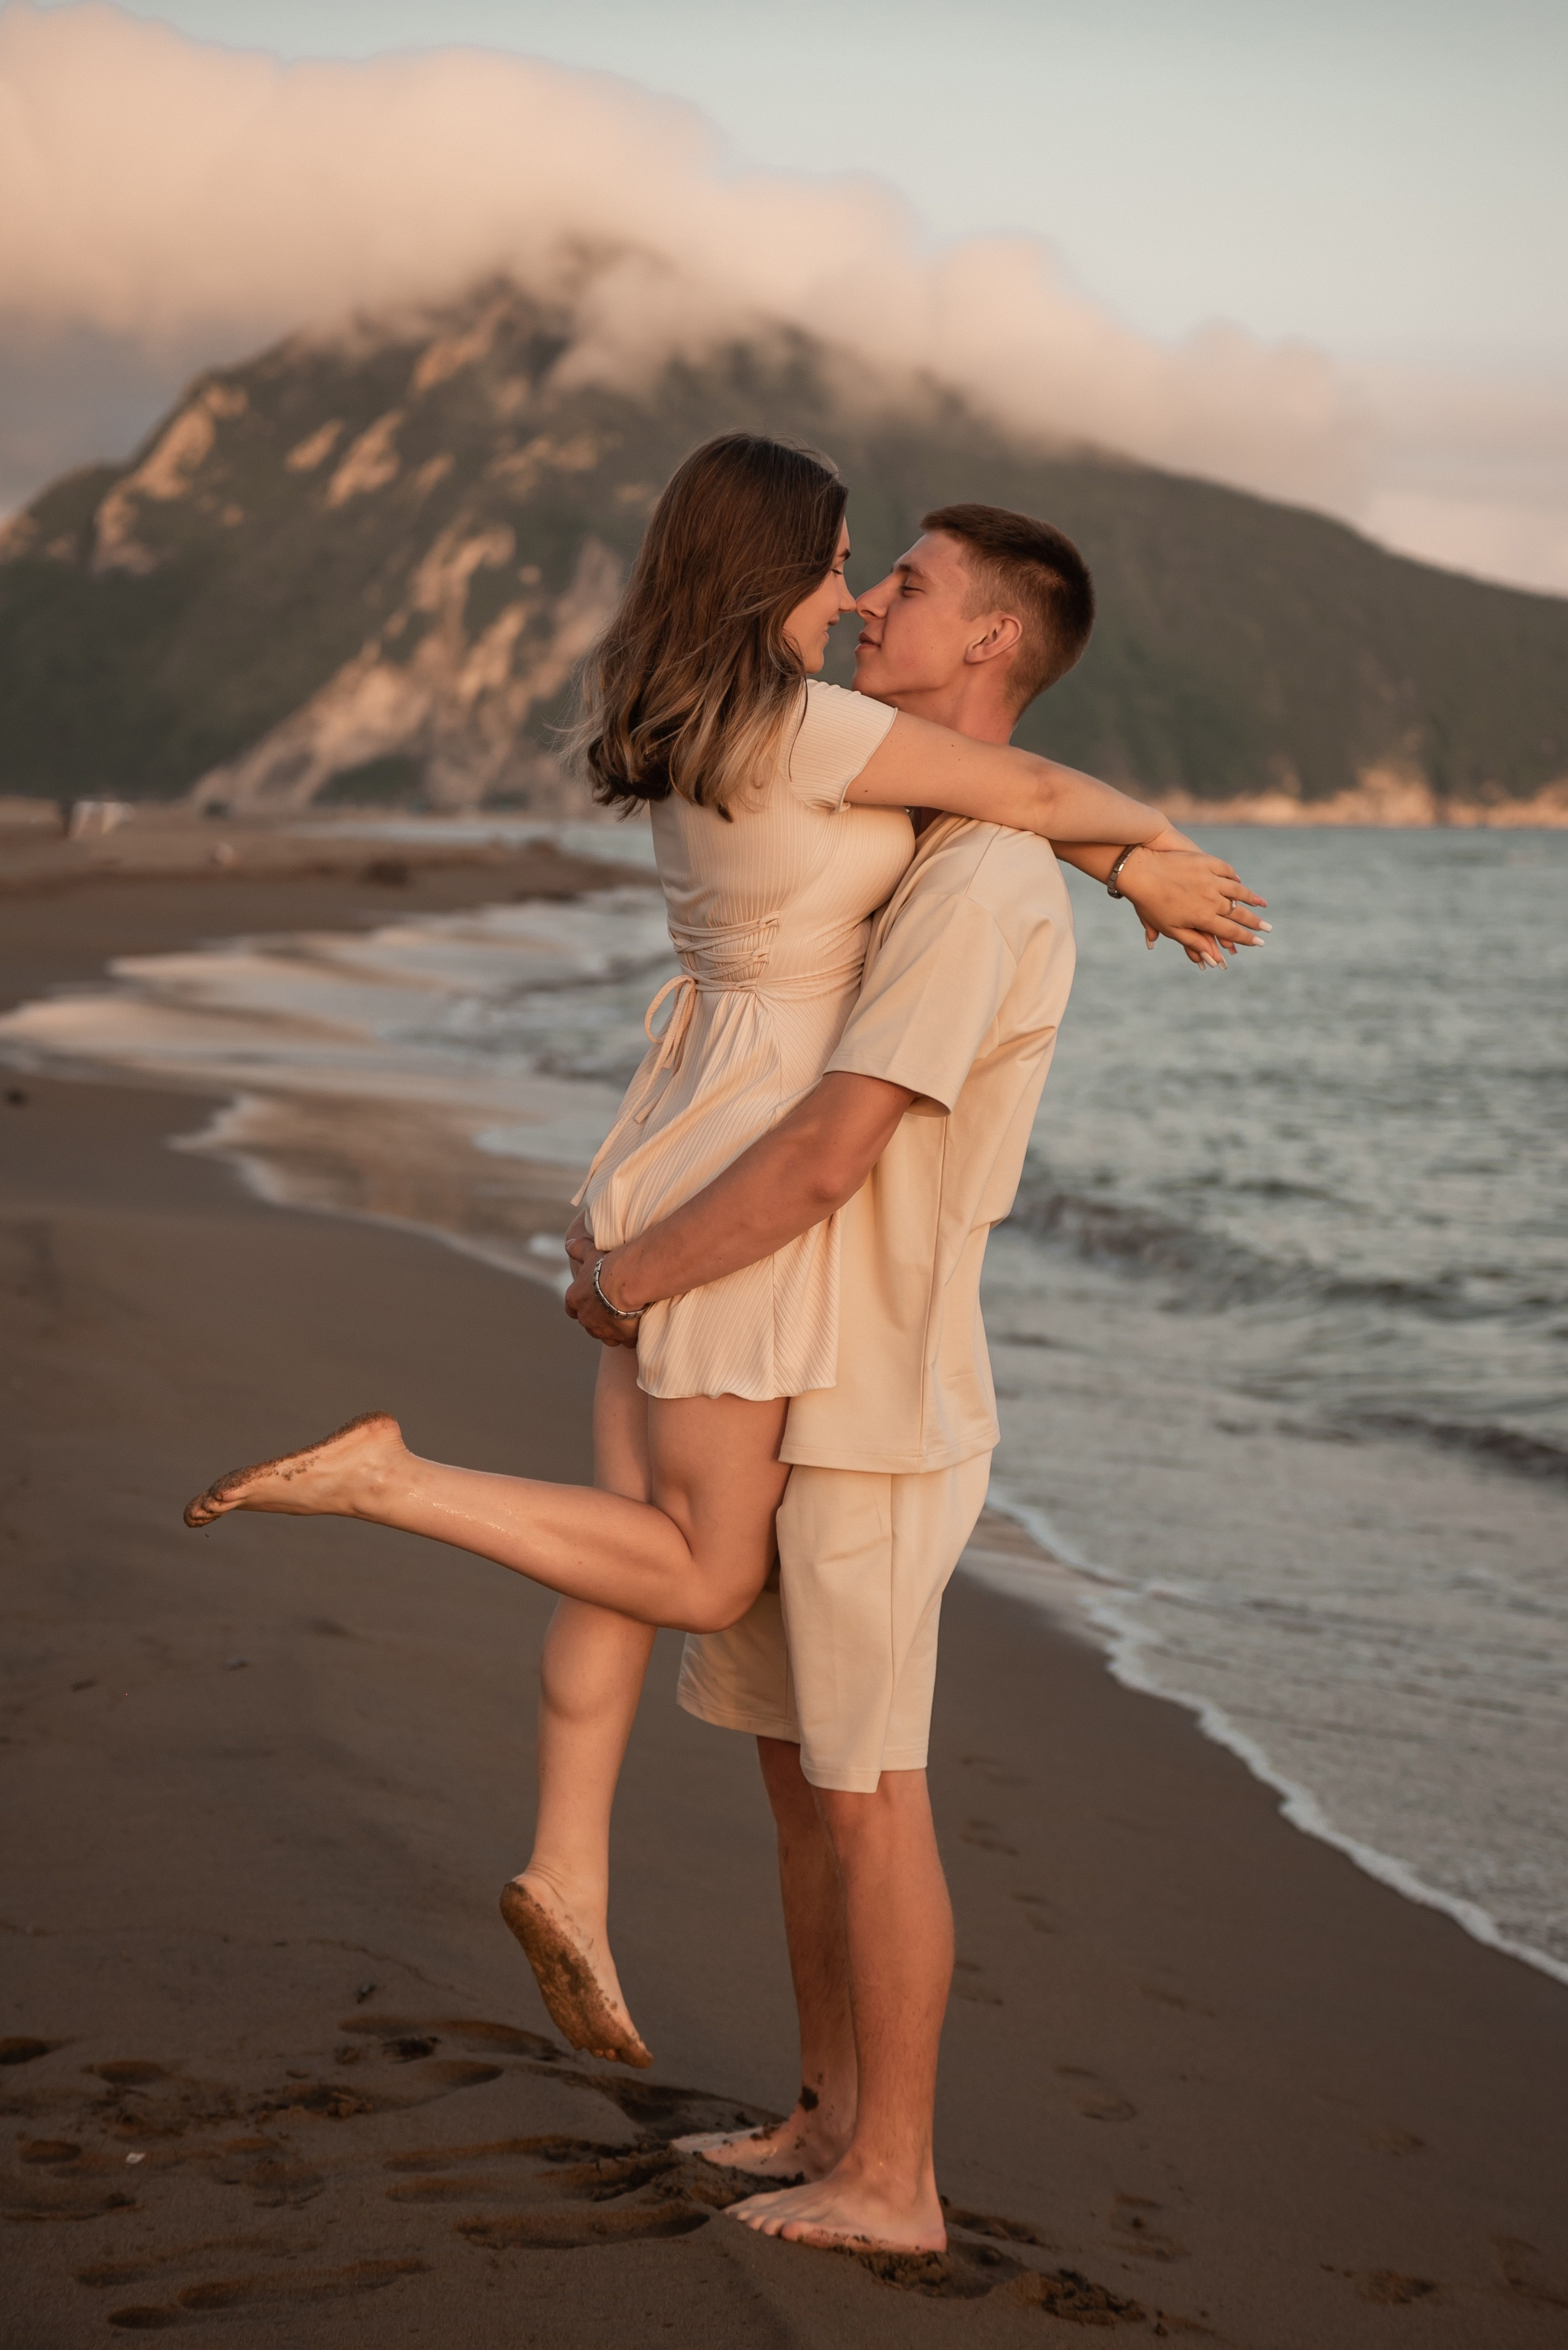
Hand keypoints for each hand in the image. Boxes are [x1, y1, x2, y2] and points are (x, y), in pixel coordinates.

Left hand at [564, 1244, 640, 1346]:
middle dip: (597, 1319)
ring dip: (612, 1330)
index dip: (579, 1305)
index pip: (571, 1308)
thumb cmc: (608, 1266)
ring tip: (625, 1319)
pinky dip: (629, 1336)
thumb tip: (569, 1243)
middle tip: (611, 1308)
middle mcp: (586, 1318)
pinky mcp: (622, 1338)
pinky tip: (637, 1327)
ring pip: (605, 1336)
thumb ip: (579, 1249)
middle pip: (589, 1324)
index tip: (588, 1301)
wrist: (627, 1282)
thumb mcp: (591, 1252)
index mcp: (575, 1299)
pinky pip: (625, 1341)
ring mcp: (603, 1331)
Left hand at [1120, 848, 1268, 968]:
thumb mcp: (1171, 928)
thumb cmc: (1151, 904)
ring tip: (1262, 905)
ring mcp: (1211, 879)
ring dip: (1251, 899)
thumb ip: (1194, 942)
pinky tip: (1240, 883)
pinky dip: (1234, 879)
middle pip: (1239, 913)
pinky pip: (1226, 871)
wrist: (1142, 870)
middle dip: (1255, 922)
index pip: (1231, 932)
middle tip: (1268, 928)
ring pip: (1237, 891)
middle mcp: (1212, 899)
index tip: (1260, 942)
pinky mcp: (1207, 862)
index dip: (1247, 938)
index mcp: (1203, 918)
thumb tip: (1212, 959)